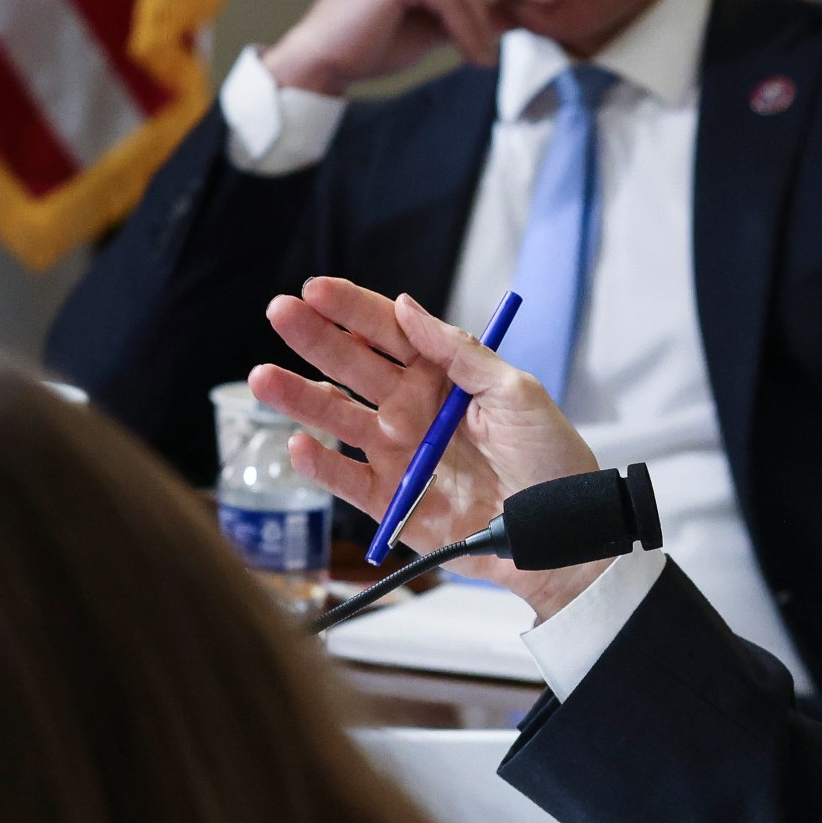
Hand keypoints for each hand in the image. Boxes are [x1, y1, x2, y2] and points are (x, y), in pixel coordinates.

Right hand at [249, 277, 604, 619]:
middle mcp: (411, 409)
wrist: (558, 533)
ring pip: (336, 418)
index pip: (387, 331)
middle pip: (352, 366)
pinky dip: (320, 465)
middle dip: (314, 338)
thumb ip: (461, 352)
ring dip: (299, 398)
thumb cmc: (550, 460)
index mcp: (441, 376)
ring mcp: (396, 453)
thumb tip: (407, 307)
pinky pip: (345, 480)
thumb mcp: (517, 392)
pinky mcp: (390, 501)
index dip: (352, 309)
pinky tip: (298, 444)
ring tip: (263, 379)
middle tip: (279, 312)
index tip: (317, 289)